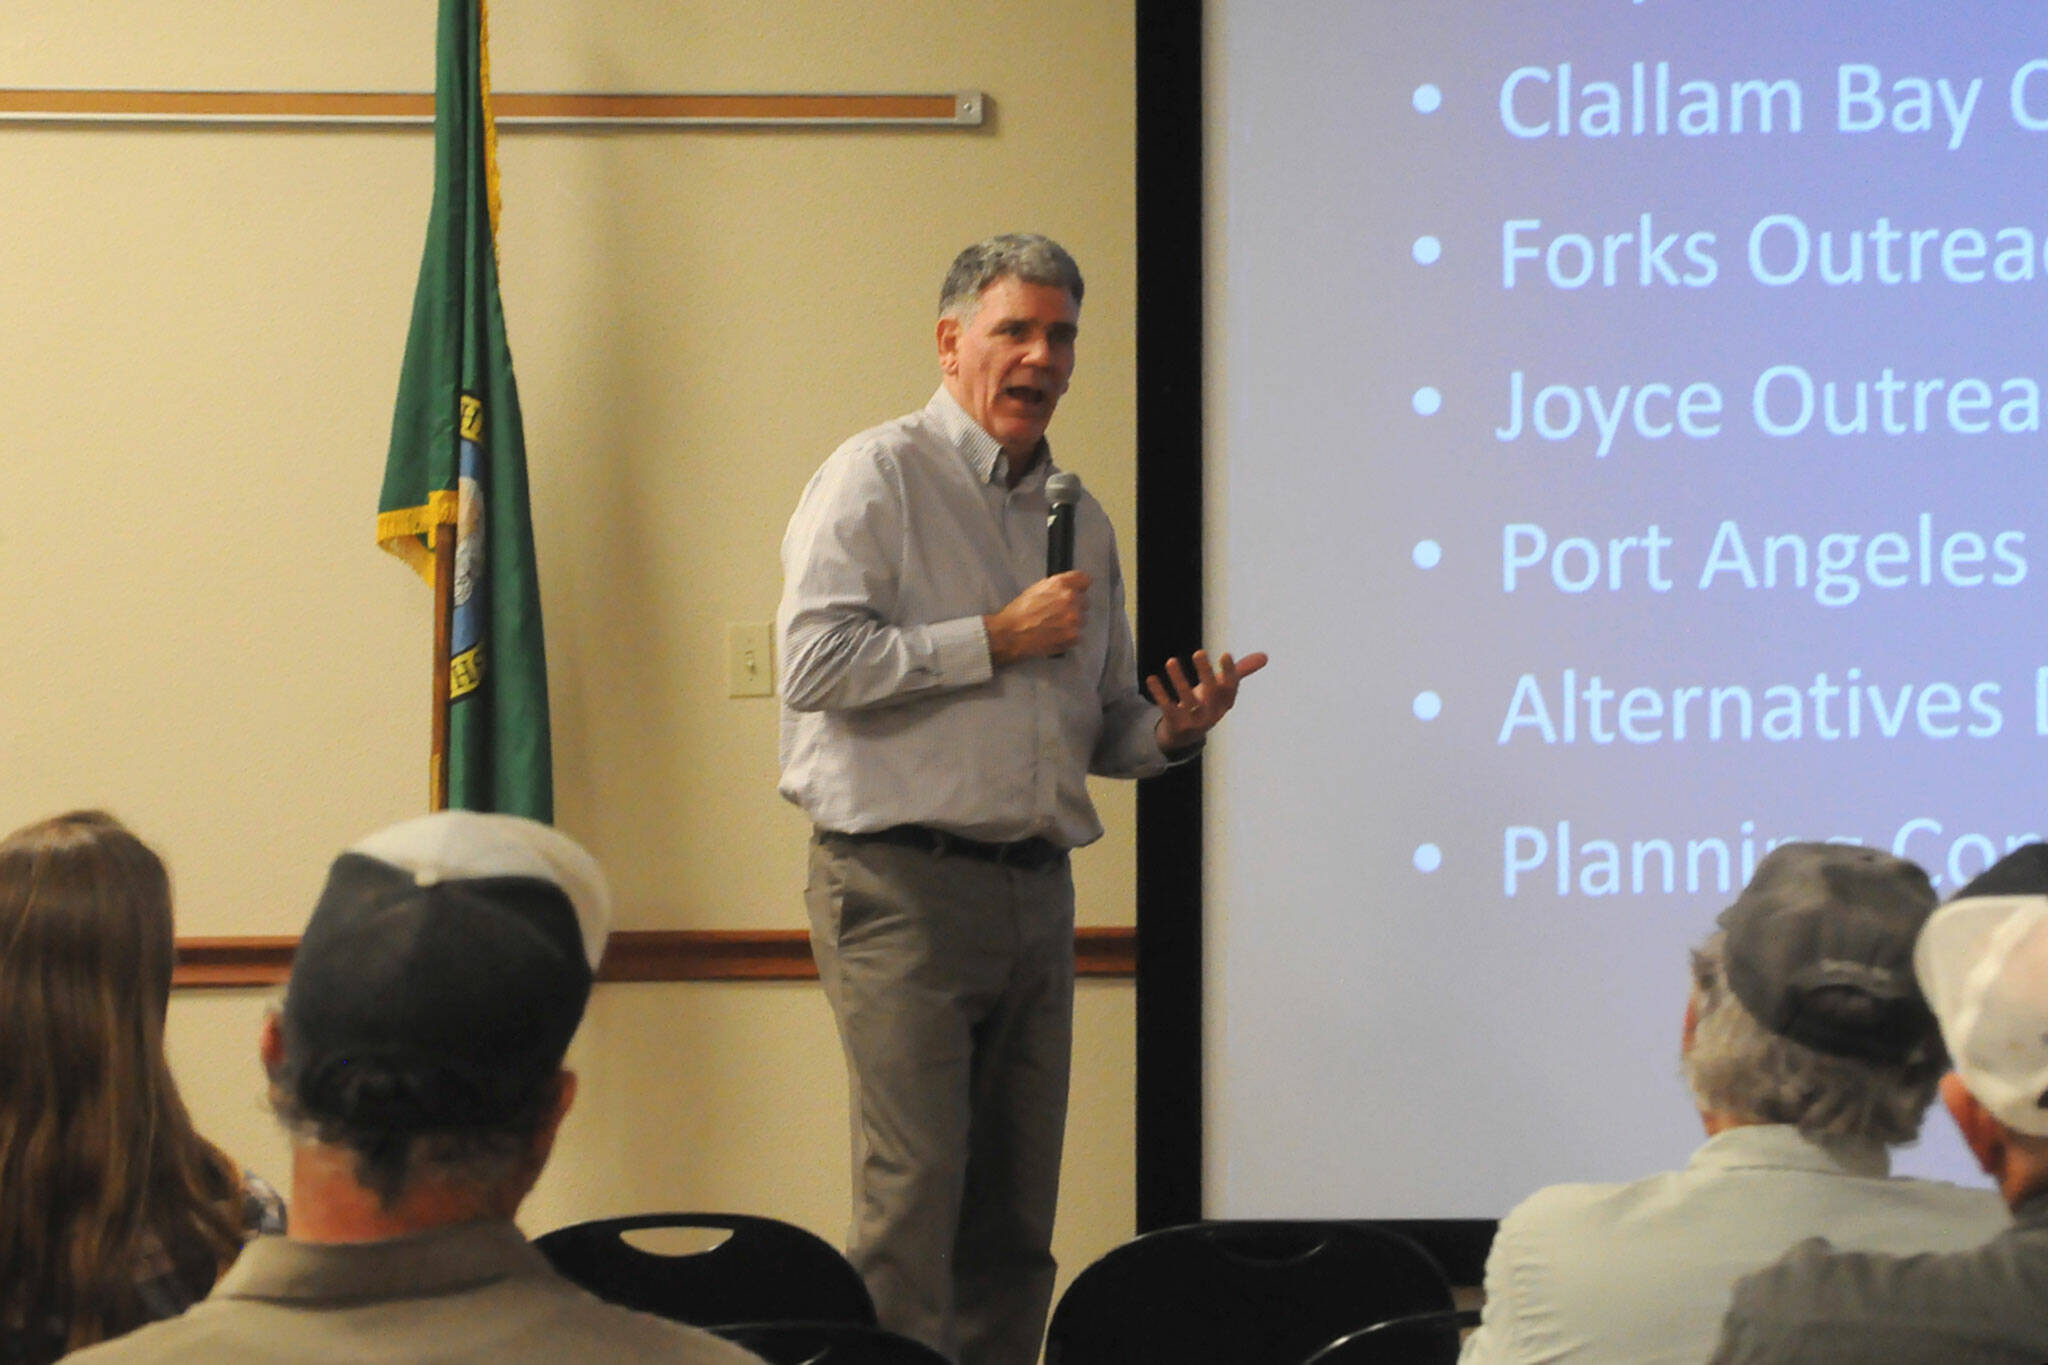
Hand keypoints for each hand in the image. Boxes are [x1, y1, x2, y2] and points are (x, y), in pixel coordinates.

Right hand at [985, 571, 1091, 664]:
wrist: (1010, 634)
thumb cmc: (1019, 613)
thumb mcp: (1036, 589)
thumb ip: (1057, 586)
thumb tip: (1070, 587)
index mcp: (1061, 584)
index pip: (1085, 579)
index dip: (1079, 587)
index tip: (1077, 592)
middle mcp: (1070, 598)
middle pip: (1085, 602)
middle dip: (1075, 608)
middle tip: (1058, 615)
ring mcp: (1074, 618)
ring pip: (1082, 620)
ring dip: (1072, 624)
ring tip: (1054, 627)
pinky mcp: (1074, 636)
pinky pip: (1078, 636)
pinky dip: (1069, 638)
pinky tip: (1055, 637)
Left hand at [1149, 649, 1267, 751]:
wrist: (1185, 736)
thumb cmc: (1206, 704)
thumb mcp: (1222, 690)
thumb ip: (1239, 671)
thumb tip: (1265, 656)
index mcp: (1225, 702)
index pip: (1230, 686)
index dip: (1229, 672)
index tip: (1225, 654)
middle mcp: (1213, 713)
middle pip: (1211, 692)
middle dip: (1205, 672)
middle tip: (1198, 652)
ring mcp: (1195, 721)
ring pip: (1188, 700)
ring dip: (1179, 680)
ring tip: (1170, 661)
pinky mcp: (1177, 725)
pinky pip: (1168, 708)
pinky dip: (1159, 693)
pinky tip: (1151, 678)